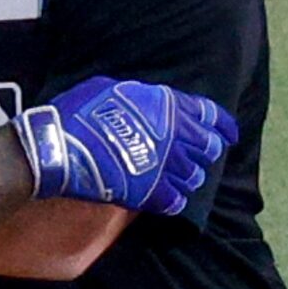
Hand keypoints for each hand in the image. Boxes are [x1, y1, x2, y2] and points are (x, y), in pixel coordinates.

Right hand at [17, 78, 235, 216]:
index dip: (223, 124)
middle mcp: (172, 134)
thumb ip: (138, 95)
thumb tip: (146, 98)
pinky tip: (171, 199)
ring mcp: (163, 165)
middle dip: (209, 150)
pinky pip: (176, 200)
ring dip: (192, 176)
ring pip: (194, 176)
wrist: (57, 148)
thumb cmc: (76, 112)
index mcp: (165, 105)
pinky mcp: (150, 192)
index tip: (229, 133)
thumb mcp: (108, 88)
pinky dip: (176, 200)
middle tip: (206, 155)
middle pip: (207, 146)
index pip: (208, 114)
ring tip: (185, 178)